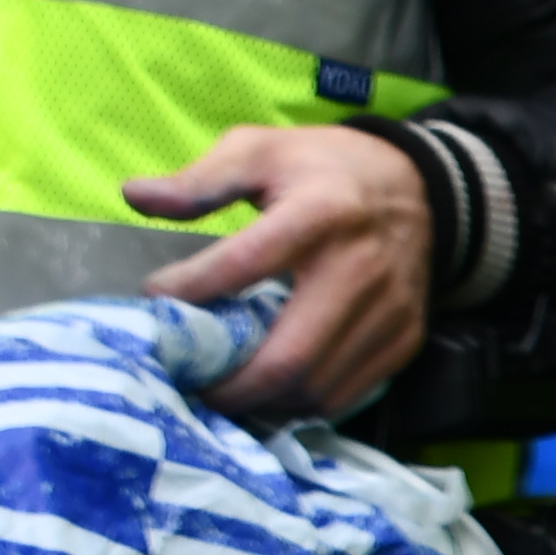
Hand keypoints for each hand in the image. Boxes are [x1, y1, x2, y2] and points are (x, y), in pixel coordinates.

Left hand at [137, 123, 441, 426]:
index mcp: (322, 211)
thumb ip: (200, 179)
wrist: (421, 189)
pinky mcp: (403, 339)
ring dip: (261, 401)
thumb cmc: (324, 169)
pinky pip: (344, 394)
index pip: (246, 263)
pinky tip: (269, 388)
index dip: (191, 290)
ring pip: (315, 388)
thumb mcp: (262, 151)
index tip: (153, 300)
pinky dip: (298, 403)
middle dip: (227, 385)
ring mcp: (389, 312)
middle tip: (187, 381)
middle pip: (287, 357)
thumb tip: (134, 197)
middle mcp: (362, 268)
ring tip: (223, 390)